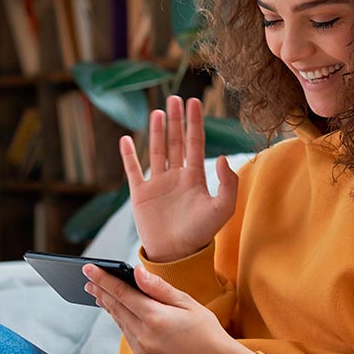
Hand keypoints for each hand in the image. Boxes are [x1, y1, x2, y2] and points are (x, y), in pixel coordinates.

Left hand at [82, 263, 256, 353]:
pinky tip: (122, 313)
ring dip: (109, 307)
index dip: (103, 279)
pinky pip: (128, 336)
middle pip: (115, 308)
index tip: (88, 269)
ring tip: (100, 294)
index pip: (122, 293)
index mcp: (155, 318)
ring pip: (120, 323)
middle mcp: (144, 336)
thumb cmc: (207, 331)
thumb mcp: (187, 303)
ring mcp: (141, 351)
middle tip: (87, 280)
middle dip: (101, 292)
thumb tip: (136, 272)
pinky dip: (123, 321)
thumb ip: (159, 288)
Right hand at [120, 96, 237, 262]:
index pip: (195, 143)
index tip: (194, 101)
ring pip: (156, 151)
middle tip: (175, 98)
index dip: (195, 122)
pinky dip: (128, 155)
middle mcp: (176, 177)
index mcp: (195, 178)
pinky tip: (126, 139)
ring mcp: (157, 184)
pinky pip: (133, 169)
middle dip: (176, 120)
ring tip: (158, 111)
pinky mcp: (140, 194)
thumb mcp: (222, 209)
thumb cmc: (201, 234)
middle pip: (175, 141)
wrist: (176, 255)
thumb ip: (227, 183)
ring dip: (156, 131)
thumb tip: (220, 157)